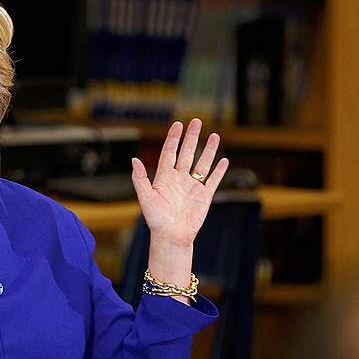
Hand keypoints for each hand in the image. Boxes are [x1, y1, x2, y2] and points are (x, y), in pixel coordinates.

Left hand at [130, 118, 228, 245]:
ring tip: (215, 135)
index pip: (169, 152)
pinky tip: (224, 160)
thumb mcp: (145, 198)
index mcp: (164, 177)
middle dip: (191, 137)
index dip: (173, 138)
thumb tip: (134, 160)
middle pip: (186, 152)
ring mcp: (192, 186)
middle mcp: (179, 179)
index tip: (177, 124)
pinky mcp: (204, 196)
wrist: (171, 236)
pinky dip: (219, 170)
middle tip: (196, 121)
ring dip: (208, 150)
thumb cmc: (156, 220)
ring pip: (202, 163)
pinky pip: (214, 180)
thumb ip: (140, 179)